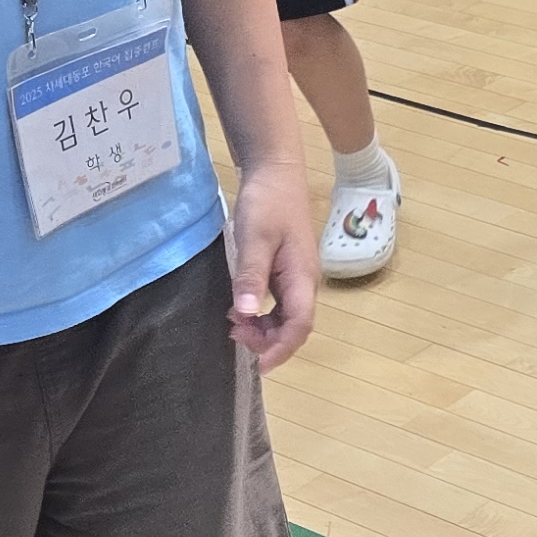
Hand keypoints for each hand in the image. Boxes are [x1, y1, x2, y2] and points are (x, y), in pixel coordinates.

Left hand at [224, 162, 318, 368]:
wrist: (275, 172)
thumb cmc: (267, 202)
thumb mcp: (254, 238)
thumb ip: (250, 276)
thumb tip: (245, 314)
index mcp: (302, 277)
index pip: (299, 326)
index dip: (280, 349)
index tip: (256, 364)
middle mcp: (304, 282)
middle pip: (294, 327)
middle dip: (267, 341)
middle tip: (233, 334)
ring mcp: (295, 276)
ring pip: (285, 318)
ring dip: (263, 329)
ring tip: (233, 325)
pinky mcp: (285, 270)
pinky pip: (277, 304)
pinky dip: (260, 315)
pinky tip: (239, 309)